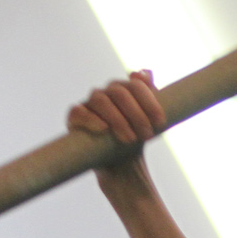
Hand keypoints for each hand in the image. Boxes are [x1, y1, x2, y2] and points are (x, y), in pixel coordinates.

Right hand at [67, 70, 164, 196]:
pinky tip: (104, 129)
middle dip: (136, 115)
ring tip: (130, 139)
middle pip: (120, 93)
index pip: (135, 85)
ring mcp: (89, 104)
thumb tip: (146, 71)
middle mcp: (105, 93)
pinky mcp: (76, 118)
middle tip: (147, 135)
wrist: (121, 166)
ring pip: (101, 101)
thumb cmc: (136, 139)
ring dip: (118, 120)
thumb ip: (152, 95)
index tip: (160, 122)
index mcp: (124, 89)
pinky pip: (79, 112)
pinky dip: (91, 119)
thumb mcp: (151, 120)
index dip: (149, 102)